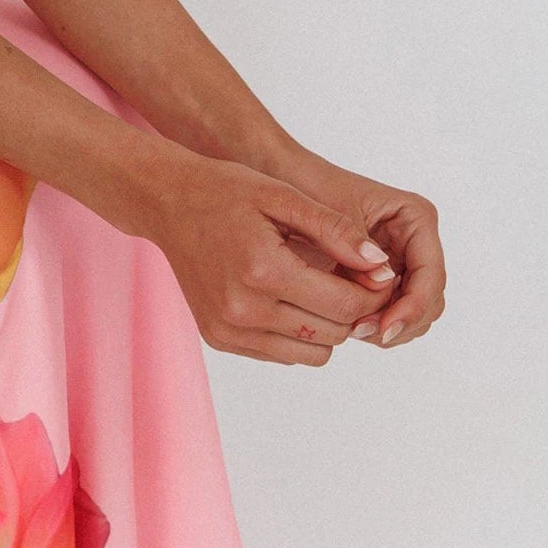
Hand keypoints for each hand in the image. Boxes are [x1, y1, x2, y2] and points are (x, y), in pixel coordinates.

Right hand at [140, 152, 400, 365]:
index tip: (378, 271)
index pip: (345, 304)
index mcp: (263, 271)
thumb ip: (335, 231)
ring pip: (312, 353)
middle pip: (333, 333)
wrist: (166, 204)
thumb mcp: (283, 197)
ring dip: (326, 325)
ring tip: (320, 289)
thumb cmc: (225, 192)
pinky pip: (282, 354)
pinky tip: (289, 298)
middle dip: (354, 308)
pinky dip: (296, 332)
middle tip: (352, 278)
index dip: (374, 291)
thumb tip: (381, 266)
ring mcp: (227, 329)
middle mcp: (242, 309)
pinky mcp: (219, 339)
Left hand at [258, 145, 446, 348]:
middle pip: (428, 300)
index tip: (384, 328)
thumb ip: (357, 246)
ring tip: (350, 329)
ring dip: (387, 327)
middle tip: (359, 331)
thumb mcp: (333, 214)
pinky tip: (346, 325)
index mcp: (416, 219)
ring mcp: (399, 262)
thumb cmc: (309, 188)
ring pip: (412, 312)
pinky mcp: (379, 277)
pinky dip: (374, 323)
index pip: (430, 275)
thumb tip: (382, 282)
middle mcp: (415, 242)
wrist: (284, 182)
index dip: (412, 307)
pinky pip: (389, 311)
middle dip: (401, 321)